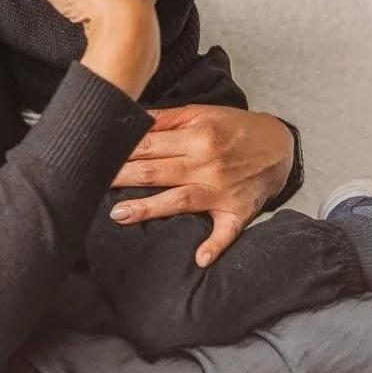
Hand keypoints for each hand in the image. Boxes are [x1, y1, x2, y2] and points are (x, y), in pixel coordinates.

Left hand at [107, 105, 294, 267]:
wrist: (279, 146)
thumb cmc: (234, 129)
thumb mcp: (202, 114)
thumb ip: (166, 119)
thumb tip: (131, 118)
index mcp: (198, 137)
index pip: (149, 145)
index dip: (121, 151)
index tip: (96, 155)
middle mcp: (208, 165)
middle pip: (157, 172)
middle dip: (123, 178)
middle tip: (92, 183)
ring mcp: (222, 191)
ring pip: (179, 201)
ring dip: (149, 209)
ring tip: (119, 215)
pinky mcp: (237, 212)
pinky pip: (225, 232)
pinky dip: (214, 246)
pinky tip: (199, 259)